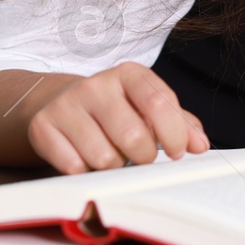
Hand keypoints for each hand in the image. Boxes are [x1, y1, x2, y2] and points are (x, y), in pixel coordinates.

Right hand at [26, 61, 210, 173]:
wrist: (62, 104)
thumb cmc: (117, 110)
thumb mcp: (148, 108)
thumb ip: (180, 124)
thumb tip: (200, 145)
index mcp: (129, 74)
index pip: (159, 102)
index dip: (173, 133)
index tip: (177, 153)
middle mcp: (96, 84)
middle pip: (133, 136)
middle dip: (143, 157)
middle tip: (139, 156)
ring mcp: (67, 104)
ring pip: (104, 158)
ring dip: (113, 166)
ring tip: (109, 153)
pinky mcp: (43, 126)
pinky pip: (75, 167)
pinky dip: (85, 171)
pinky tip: (83, 156)